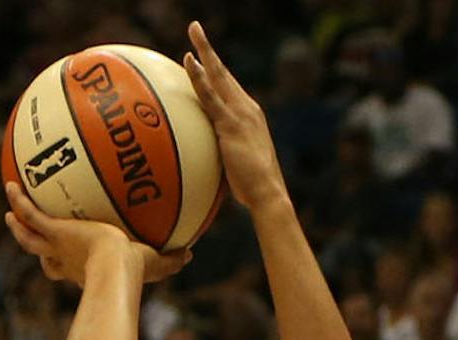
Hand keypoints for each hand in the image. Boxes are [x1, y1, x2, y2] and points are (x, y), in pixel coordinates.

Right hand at [4, 182, 187, 285]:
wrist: (115, 270)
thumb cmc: (134, 273)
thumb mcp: (156, 262)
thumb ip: (171, 258)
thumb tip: (191, 254)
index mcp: (86, 269)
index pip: (73, 269)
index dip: (68, 265)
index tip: (67, 260)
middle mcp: (68, 262)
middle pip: (46, 258)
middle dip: (38, 248)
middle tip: (32, 237)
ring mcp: (58, 246)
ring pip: (29, 238)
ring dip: (19, 227)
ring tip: (10, 212)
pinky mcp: (54, 232)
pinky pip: (31, 214)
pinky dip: (19, 202)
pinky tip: (11, 184)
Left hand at [184, 23, 286, 209]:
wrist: (268, 193)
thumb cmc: (253, 188)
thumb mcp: (237, 165)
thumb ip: (225, 153)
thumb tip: (209, 159)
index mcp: (250, 116)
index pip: (230, 87)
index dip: (216, 69)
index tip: (205, 55)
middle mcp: (247, 108)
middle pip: (224, 72)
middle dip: (209, 49)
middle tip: (196, 28)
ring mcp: (239, 113)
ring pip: (218, 75)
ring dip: (205, 51)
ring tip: (193, 31)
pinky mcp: (230, 124)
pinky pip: (211, 95)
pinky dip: (200, 77)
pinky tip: (190, 60)